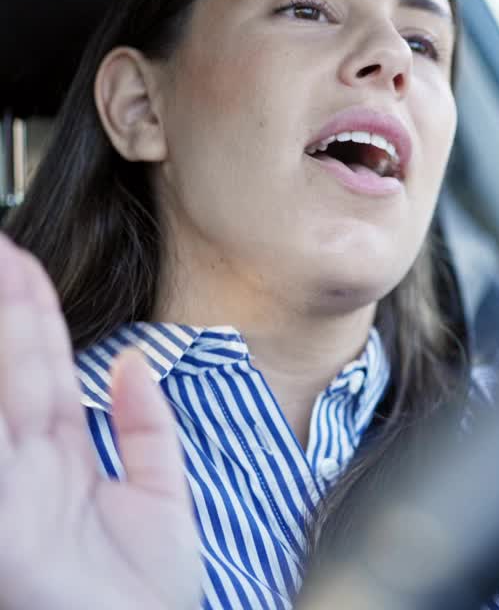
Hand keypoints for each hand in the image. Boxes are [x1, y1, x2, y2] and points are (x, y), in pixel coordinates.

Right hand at [0, 234, 200, 609]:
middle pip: (16, 370)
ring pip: (8, 393)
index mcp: (61, 461)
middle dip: (10, 307)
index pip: (41, 370)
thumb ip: (146, 429)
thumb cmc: (144, 596)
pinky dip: (5, 390)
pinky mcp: (7, 524)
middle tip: (1, 248)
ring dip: (7, 336)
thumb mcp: (159, 498)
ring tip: (3, 270)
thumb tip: (136, 362)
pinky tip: (6, 356)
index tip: (20, 262)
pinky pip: (2, 446)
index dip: (30, 316)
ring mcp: (12, 492)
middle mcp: (28, 469)